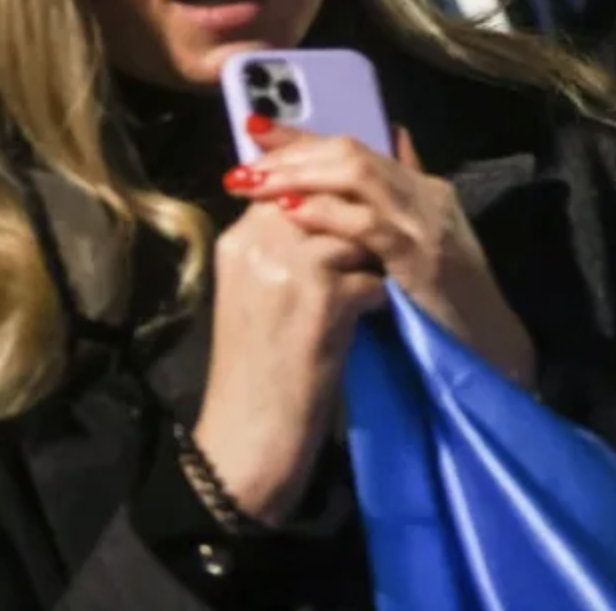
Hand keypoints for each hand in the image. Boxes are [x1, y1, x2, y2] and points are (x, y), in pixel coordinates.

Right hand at [195, 200, 386, 523]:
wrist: (249, 433)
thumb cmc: (259, 365)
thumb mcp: (258, 292)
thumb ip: (282, 244)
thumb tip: (325, 204)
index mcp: (238, 239)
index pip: (291, 182)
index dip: (331, 191)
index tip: (358, 208)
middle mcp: (258, 243)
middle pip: (326, 201)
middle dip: (358, 220)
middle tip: (377, 244)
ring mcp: (288, 267)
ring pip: (354, 235)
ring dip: (372, 260)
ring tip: (371, 283)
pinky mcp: (321, 299)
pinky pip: (372, 278)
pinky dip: (378, 300)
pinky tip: (368, 321)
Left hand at [226, 121, 536, 388]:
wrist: (488, 344)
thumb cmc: (447, 300)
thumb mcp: (418, 243)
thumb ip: (398, 200)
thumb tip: (388, 146)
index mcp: (423, 188)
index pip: (354, 147)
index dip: (301, 135)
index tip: (252, 127)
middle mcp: (426, 194)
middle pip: (352, 152)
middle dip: (292, 153)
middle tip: (243, 166)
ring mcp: (426, 222)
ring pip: (358, 175)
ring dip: (300, 176)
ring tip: (255, 184)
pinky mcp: (422, 255)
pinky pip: (368, 223)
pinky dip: (327, 213)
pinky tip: (291, 213)